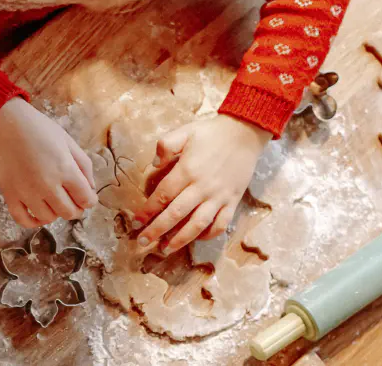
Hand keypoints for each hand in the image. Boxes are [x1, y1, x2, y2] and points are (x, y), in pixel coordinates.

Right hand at [0, 98, 96, 227]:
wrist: (6, 123)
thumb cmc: (39, 129)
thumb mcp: (68, 141)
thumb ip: (84, 166)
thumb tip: (90, 188)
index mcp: (66, 170)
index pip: (86, 199)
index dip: (89, 199)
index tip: (86, 196)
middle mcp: (48, 185)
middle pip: (69, 212)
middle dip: (75, 209)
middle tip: (72, 200)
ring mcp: (27, 193)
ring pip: (48, 218)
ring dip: (55, 213)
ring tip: (53, 201)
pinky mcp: (10, 195)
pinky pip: (23, 220)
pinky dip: (33, 222)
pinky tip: (37, 213)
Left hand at [134, 114, 271, 254]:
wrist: (245, 132)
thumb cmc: (212, 133)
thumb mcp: (185, 132)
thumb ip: (165, 145)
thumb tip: (153, 164)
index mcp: (187, 171)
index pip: (162, 196)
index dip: (147, 211)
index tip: (136, 222)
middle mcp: (202, 187)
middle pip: (175, 214)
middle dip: (156, 230)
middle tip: (141, 242)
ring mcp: (219, 196)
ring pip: (197, 225)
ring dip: (179, 239)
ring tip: (165, 249)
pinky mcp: (233, 201)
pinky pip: (221, 224)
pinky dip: (208, 235)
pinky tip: (196, 239)